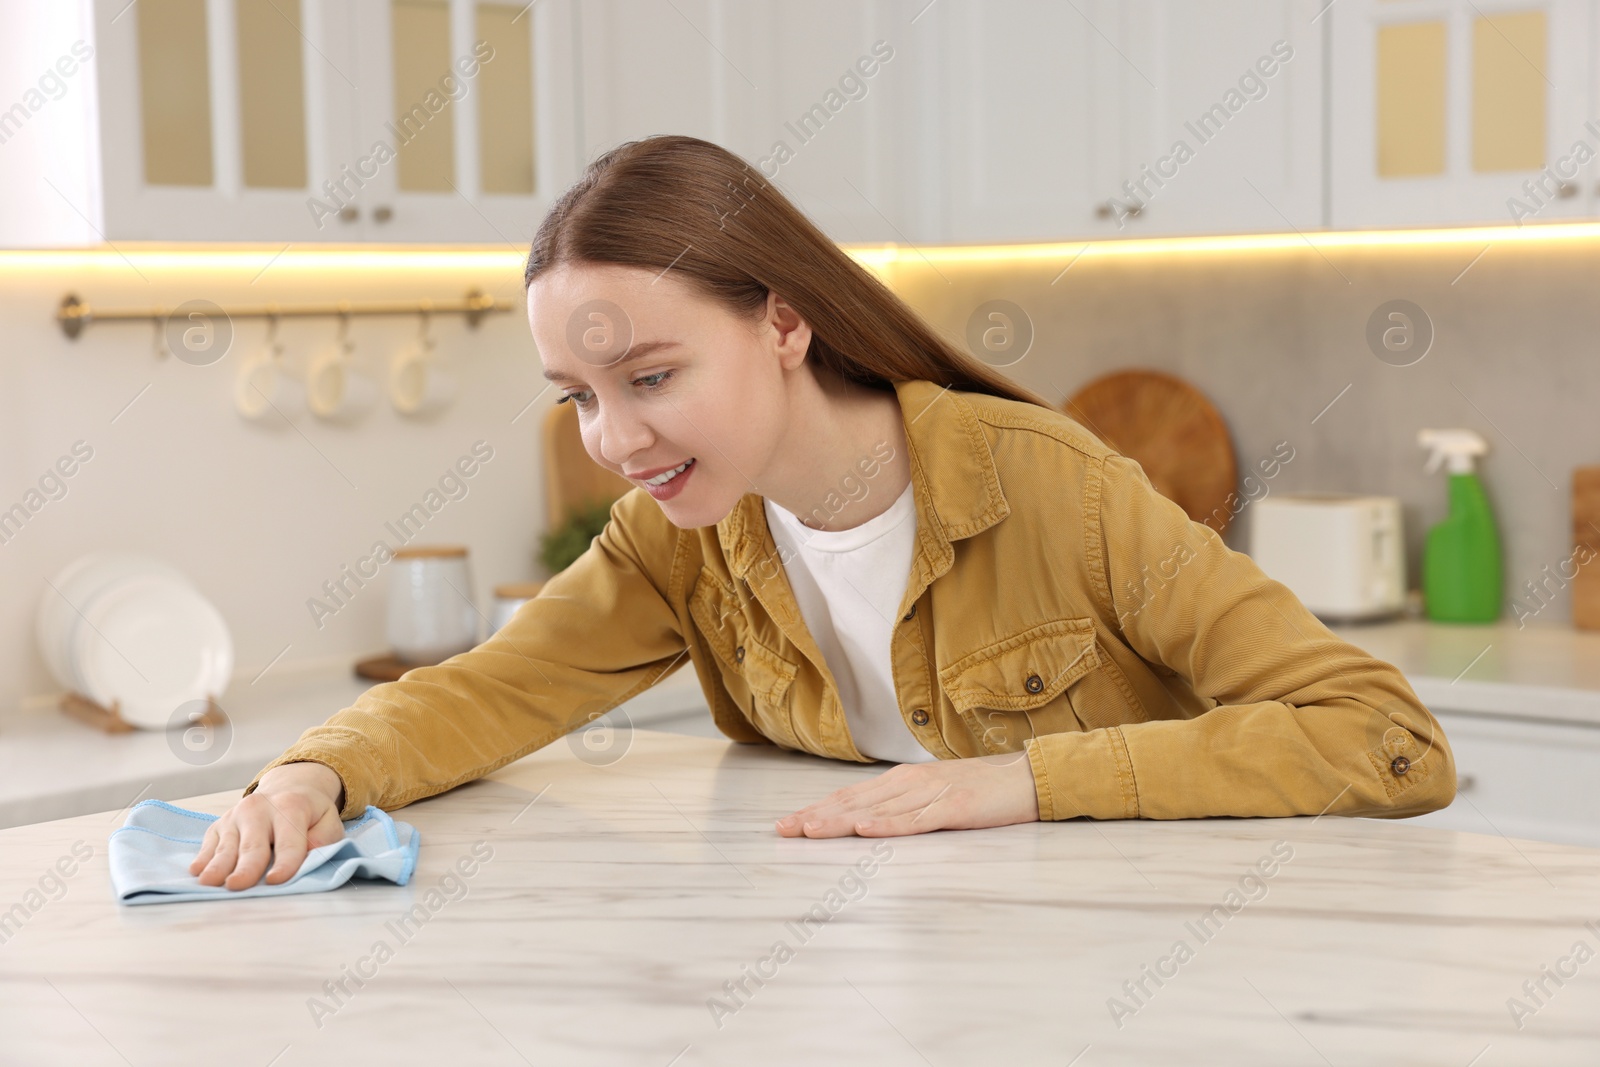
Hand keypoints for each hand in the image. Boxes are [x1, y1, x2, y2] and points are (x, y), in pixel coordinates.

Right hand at [188, 762, 346, 889]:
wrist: (287, 789)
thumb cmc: (309, 815)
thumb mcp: (327, 822)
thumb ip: (322, 840)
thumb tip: (309, 858)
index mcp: (291, 807)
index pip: (289, 841)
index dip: (285, 862)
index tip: (277, 880)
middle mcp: (259, 809)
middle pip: (253, 846)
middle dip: (246, 867)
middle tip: (237, 885)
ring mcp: (235, 817)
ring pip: (226, 847)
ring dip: (218, 865)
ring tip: (209, 882)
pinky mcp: (218, 826)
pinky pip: (209, 845)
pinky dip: (203, 858)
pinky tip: (198, 871)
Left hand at [774, 752, 1039, 837]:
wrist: (1027, 777)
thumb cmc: (981, 789)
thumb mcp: (934, 793)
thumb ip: (903, 804)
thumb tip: (867, 819)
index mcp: (903, 780)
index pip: (850, 796)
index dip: (817, 809)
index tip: (788, 823)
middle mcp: (910, 783)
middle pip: (854, 802)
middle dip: (816, 816)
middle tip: (783, 829)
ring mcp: (931, 795)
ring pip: (877, 811)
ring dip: (840, 821)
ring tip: (810, 830)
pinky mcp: (953, 808)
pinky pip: (915, 821)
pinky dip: (887, 826)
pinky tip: (865, 829)